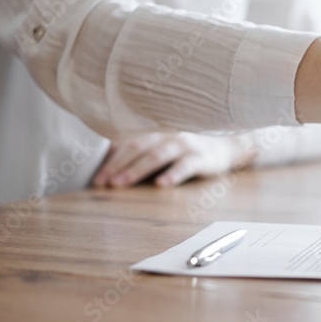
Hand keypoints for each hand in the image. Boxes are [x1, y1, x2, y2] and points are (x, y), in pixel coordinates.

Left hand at [92, 132, 255, 187]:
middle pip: (138, 150)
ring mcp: (185, 146)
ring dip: (137, 170)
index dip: (110, 161)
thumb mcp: (163, 150)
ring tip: (122, 183)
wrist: (225, 149)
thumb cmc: (188, 153)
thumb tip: (108, 157)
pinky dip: (172, 175)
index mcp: (155, 136)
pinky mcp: (201, 158)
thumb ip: (140, 153)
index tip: (95, 179)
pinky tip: (161, 185)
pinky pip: (185, 166)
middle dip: (118, 166)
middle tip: (103, 183)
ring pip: (157, 156)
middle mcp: (167, 138)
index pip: (128, 147)